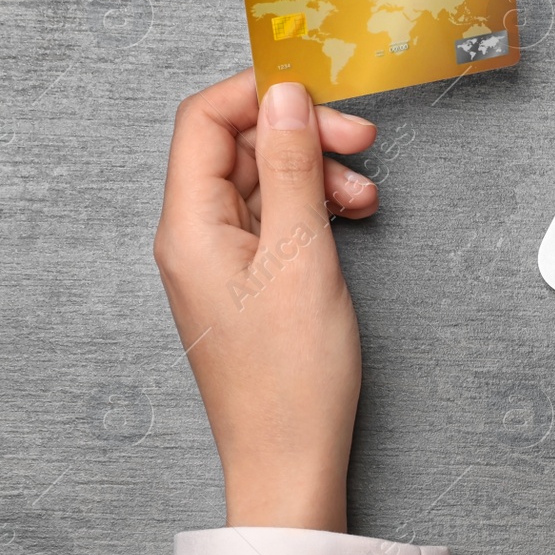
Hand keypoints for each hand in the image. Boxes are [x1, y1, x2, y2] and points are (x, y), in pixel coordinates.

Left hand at [153, 71, 379, 531]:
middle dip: (301, 133)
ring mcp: (220, 260)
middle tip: (361, 139)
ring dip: (316, 172)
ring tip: (366, 194)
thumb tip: (285, 96)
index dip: (259, 93)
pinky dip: (315, 207)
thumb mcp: (303, 256)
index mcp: (188, 226)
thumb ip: (293, 168)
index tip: (319, 93)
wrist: (289, 461)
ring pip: (263, 181)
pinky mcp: (248, 281)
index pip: (205, 121)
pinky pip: (275, 219)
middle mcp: (193, 237)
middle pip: (238, 146)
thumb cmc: (292, 378)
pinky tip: (351, 217)